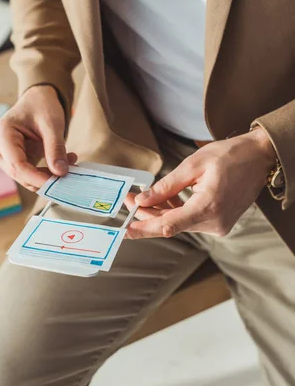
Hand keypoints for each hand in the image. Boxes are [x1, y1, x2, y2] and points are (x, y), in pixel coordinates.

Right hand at [0, 85, 76, 189]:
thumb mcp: (52, 124)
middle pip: (20, 175)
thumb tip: (60, 173)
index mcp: (3, 135)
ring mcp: (4, 159)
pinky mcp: (14, 164)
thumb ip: (55, 148)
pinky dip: (48, 172)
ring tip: (70, 158)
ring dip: (49, 175)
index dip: (37, 177)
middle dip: (46, 176)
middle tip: (71, 167)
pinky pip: (31, 175)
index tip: (59, 180)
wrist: (36, 101)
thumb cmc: (41, 107)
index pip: (17, 165)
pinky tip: (64, 160)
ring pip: (26, 179)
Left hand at [126, 128, 275, 238]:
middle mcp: (215, 222)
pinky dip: (175, 211)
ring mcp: (219, 225)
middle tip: (128, 200)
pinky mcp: (220, 223)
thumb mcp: (193, 165)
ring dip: (160, 212)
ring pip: (179, 223)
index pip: (168, 225)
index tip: (126, 230)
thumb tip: (143, 199)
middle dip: (147, 214)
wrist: (260, 157)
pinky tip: (165, 199)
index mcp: (208, 207)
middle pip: (171, 225)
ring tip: (142, 196)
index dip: (145, 228)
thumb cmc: (230, 155)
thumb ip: (166, 186)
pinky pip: (190, 221)